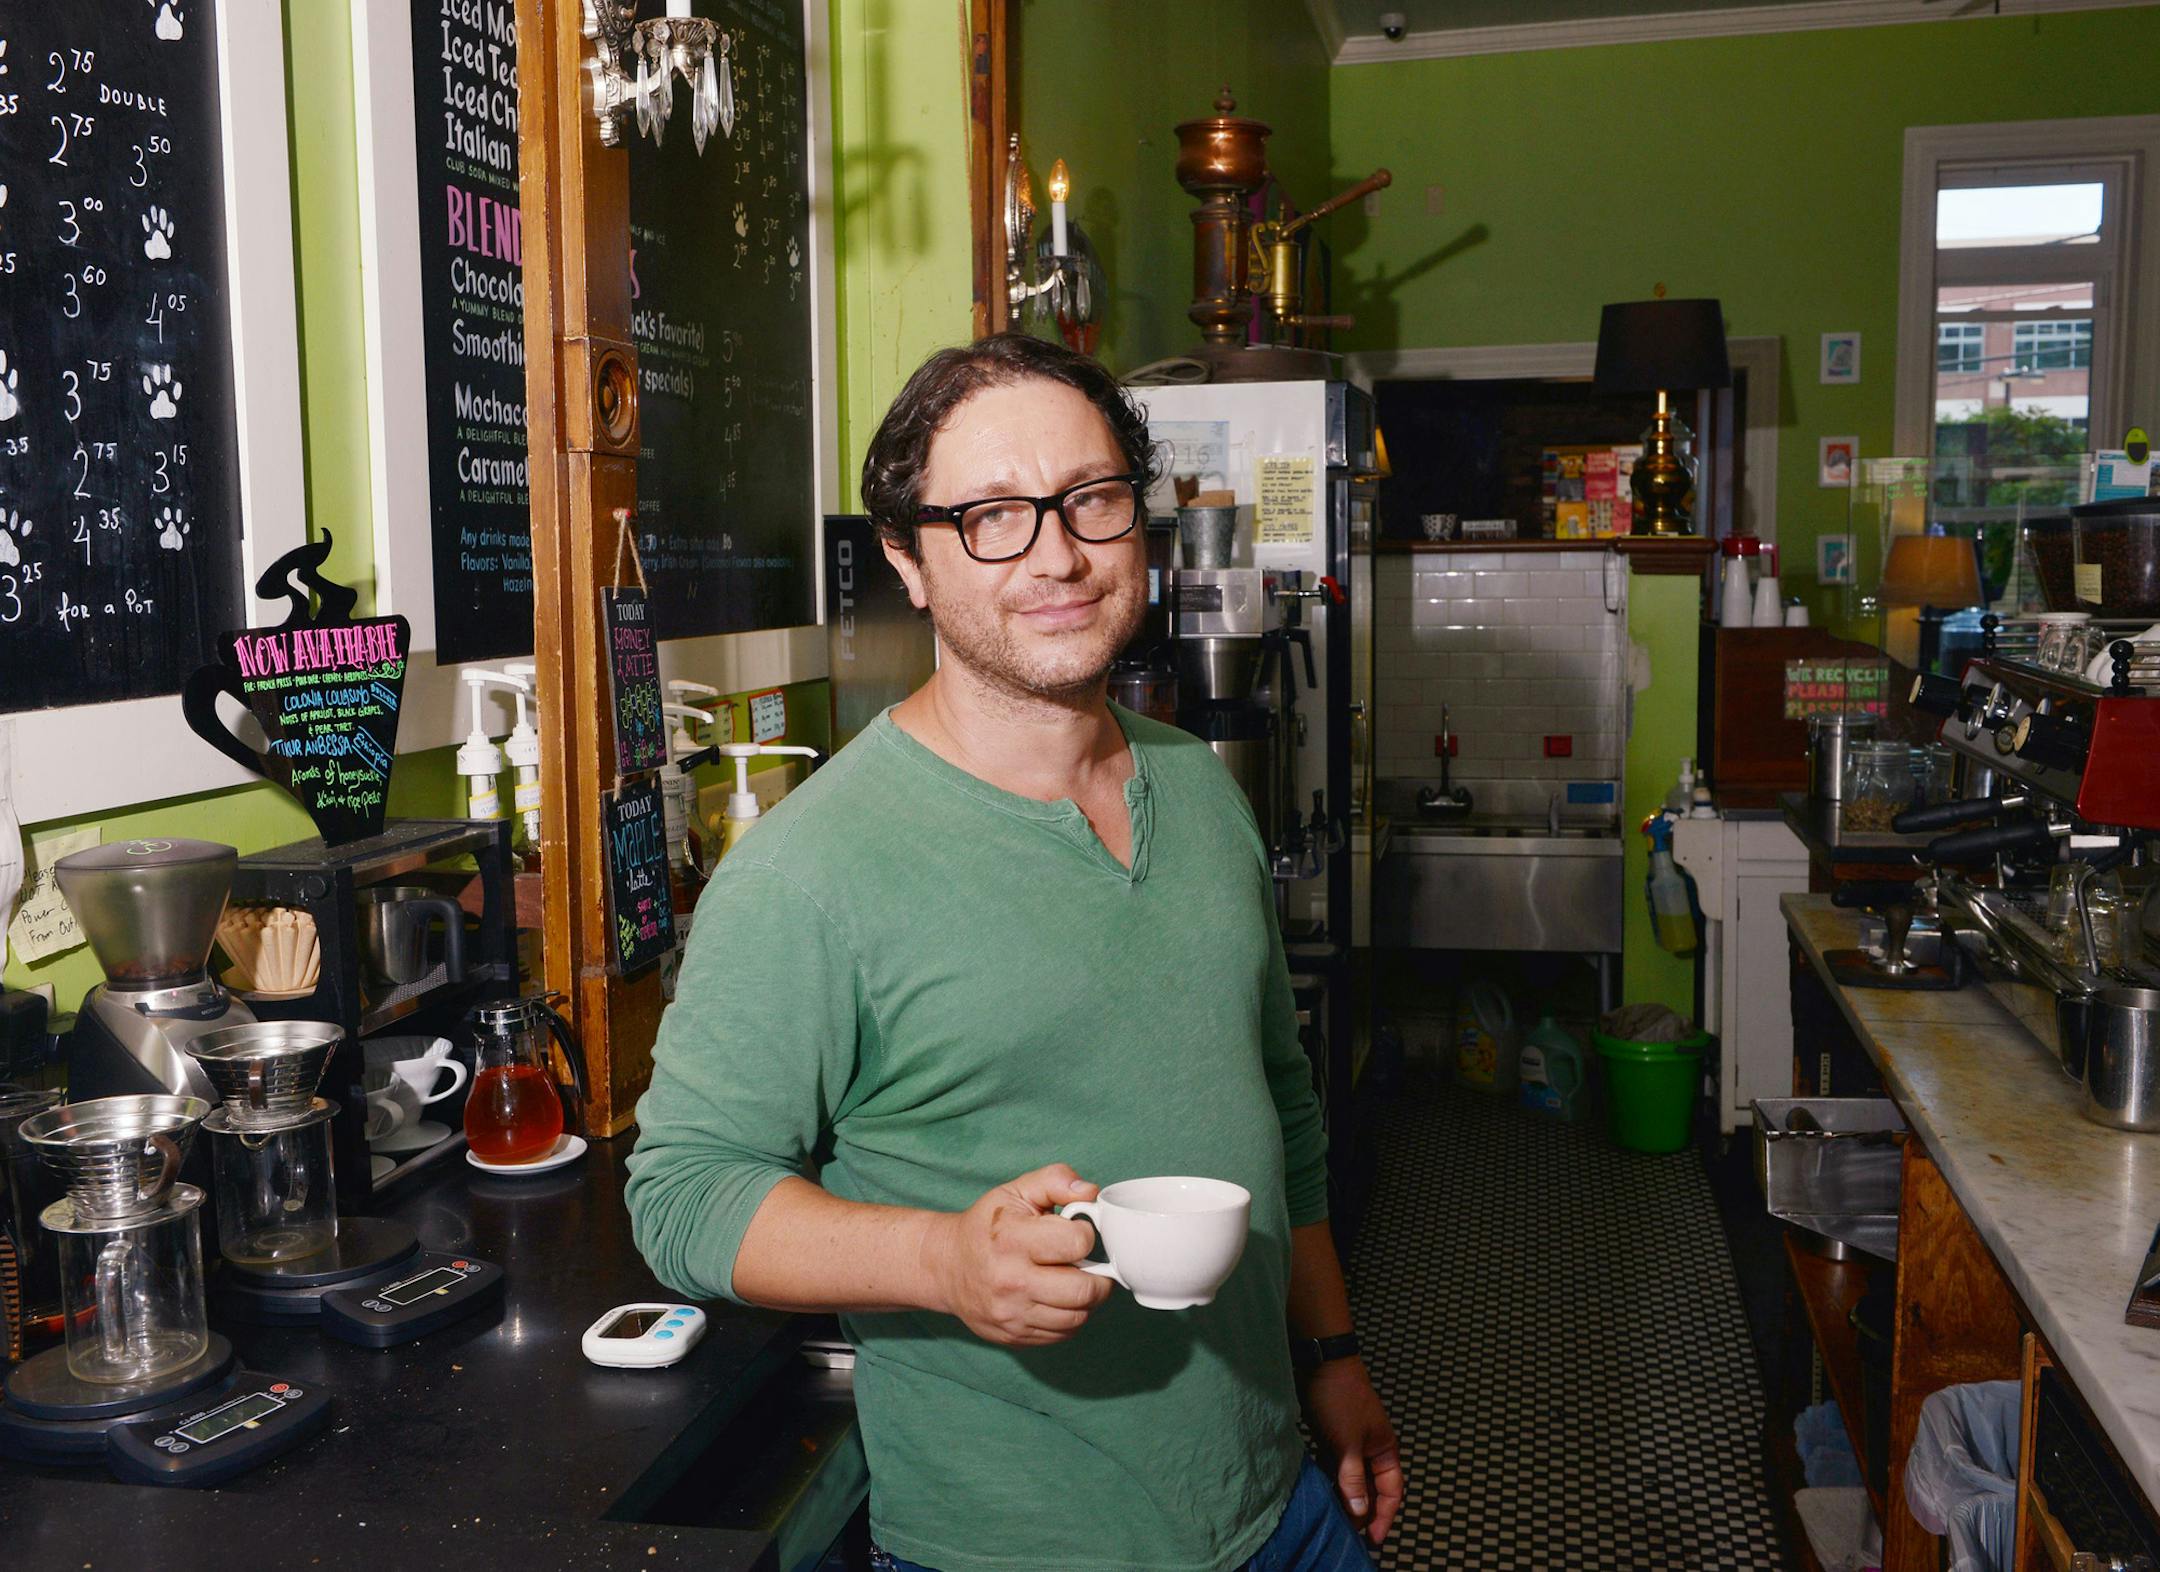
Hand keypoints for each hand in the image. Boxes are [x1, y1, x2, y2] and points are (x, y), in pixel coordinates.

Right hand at [921, 1164, 1112, 1346]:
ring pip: (1078, 1317)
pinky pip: (1062, 1334)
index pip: (1077, 1244)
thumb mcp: (1016, 1191)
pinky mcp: (1014, 1336)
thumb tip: (1090, 1192)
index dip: (1086, 1235)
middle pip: (1084, 1290)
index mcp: (1012, 1239)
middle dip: (1098, 1276)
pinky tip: (1059, 1299)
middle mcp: (1010, 1280)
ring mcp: (1012, 1314)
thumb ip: (1056, 1180)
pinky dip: (1070, 1318)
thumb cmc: (986, 1226)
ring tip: (1076, 1281)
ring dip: (1087, 1300)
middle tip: (1091, 1265)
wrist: (946, 1266)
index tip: (1078, 1234)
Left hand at [1299, 1359, 1401, 1544]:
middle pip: (1371, 1487)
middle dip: (1363, 1510)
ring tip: (1334, 1517)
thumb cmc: (1340, 1396)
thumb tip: (1359, 1511)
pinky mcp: (1332, 1435)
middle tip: (1349, 1532)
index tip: (1374, 1539)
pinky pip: (1335, 1467)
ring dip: (1345, 1496)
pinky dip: (1331, 1480)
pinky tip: (1321, 1491)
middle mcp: (1371, 1447)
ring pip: (1352, 1478)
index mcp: (1385, 1449)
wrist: (1320, 1361)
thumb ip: (1352, 1478)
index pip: (1391, 1491)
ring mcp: (1352, 1442)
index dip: (1384, 1516)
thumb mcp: (1347, 1443)